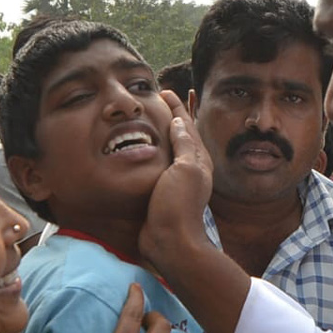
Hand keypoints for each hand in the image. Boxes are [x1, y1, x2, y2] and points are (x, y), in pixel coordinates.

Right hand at [140, 91, 212, 269]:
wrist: (169, 242)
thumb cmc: (179, 205)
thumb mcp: (186, 169)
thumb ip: (184, 144)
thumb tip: (179, 121)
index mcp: (197, 159)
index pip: (187, 124)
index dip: (176, 106)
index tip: (163, 91)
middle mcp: (188, 168)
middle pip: (178, 134)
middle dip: (168, 116)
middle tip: (152, 100)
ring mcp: (174, 180)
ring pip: (165, 149)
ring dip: (156, 133)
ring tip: (142, 119)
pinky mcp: (160, 192)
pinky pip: (154, 164)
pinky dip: (146, 151)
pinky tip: (135, 150)